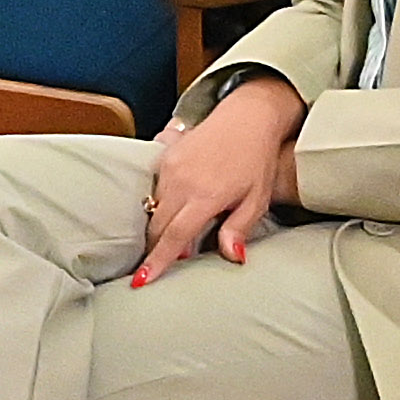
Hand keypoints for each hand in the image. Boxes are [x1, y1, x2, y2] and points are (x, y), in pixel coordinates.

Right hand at [128, 75, 306, 285]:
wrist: (246, 118)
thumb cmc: (257, 161)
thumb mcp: (257, 198)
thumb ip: (239, 228)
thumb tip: (232, 257)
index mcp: (206, 195)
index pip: (175, 236)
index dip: (157, 261)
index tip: (142, 280)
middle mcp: (182, 181)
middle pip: (157, 226)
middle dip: (156, 248)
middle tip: (159, 266)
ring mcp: (170, 167)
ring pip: (154, 209)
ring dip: (161, 226)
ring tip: (175, 237)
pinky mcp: (164, 157)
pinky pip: (156, 190)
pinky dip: (163, 205)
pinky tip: (178, 208)